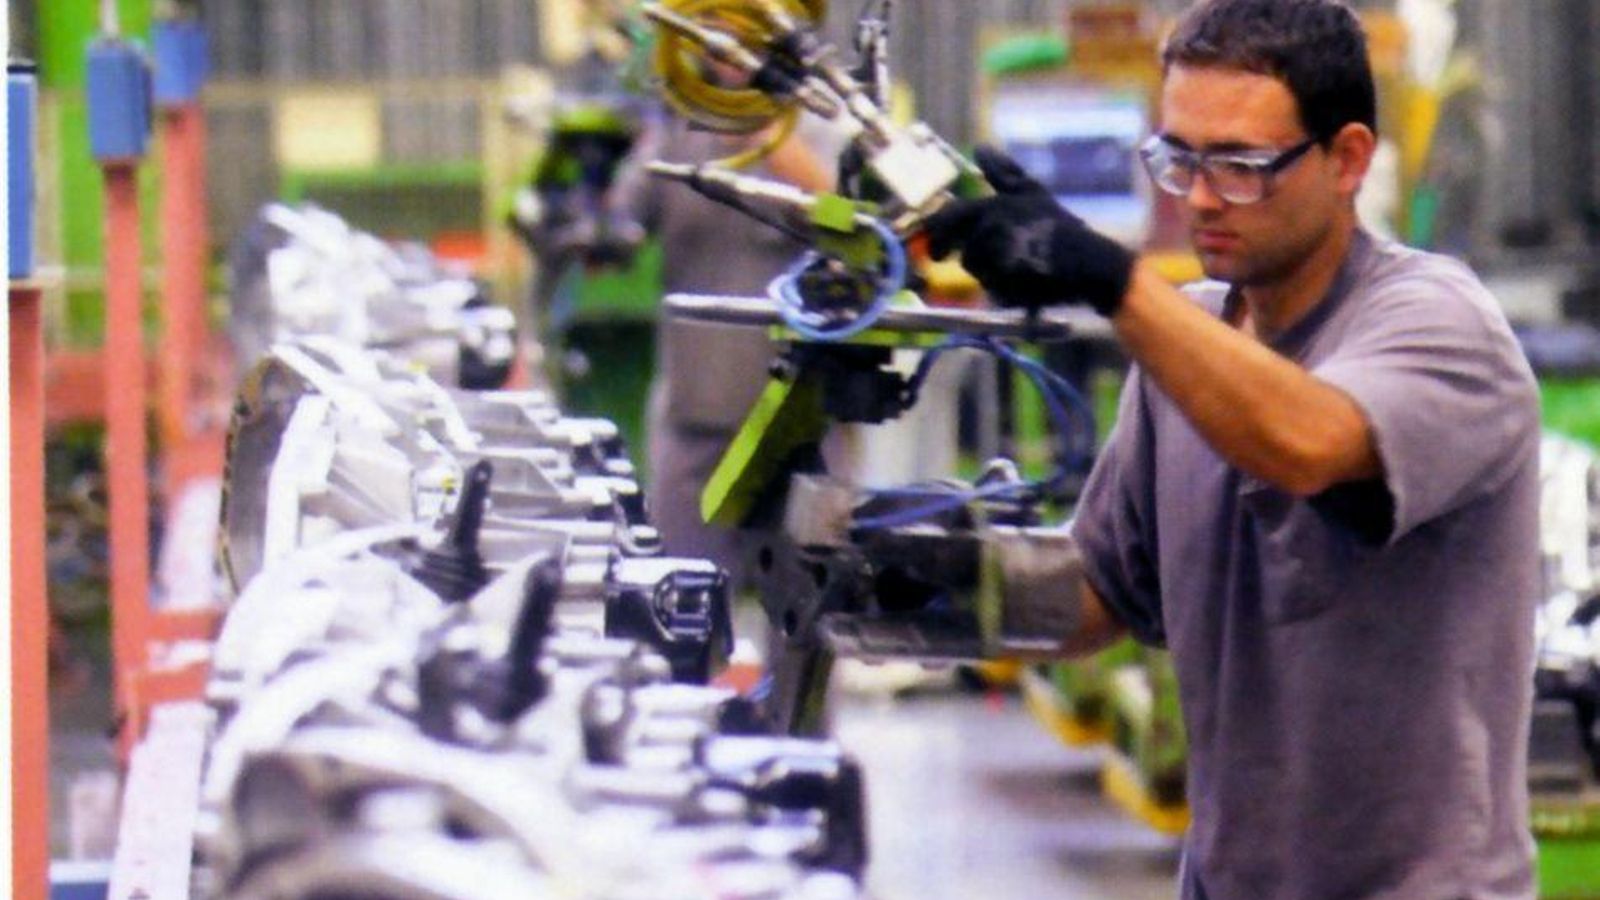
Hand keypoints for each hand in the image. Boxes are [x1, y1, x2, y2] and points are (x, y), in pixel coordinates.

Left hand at [923, 146, 1134, 315]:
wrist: (1088, 263)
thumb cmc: (1059, 226)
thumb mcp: (1031, 193)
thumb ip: (1003, 172)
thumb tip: (979, 148)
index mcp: (994, 207)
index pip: (950, 216)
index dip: (936, 230)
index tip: (935, 245)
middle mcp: (991, 231)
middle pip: (961, 248)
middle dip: (953, 254)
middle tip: (948, 260)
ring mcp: (998, 259)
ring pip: (975, 269)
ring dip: (986, 271)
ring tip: (1013, 265)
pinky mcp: (1006, 285)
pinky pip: (990, 289)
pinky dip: (1000, 289)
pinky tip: (1020, 282)